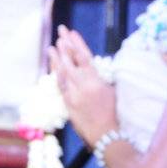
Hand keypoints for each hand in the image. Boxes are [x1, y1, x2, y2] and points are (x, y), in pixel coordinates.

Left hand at [50, 25, 116, 144]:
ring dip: (58, 57)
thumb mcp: (111, 91)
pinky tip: (54, 65)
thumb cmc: (113, 113)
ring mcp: (74, 94)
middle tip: (61, 31)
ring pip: (63, 71)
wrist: (106, 136)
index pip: (85, 56)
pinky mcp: (68, 103)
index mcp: (97, 81)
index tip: (72, 32)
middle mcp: (84, 86)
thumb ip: (99, 77)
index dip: (77, 44)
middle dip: (65, 45)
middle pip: (71, 60)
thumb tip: (89, 64)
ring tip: (53, 45)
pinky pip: (60, 84)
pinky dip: (56, 73)